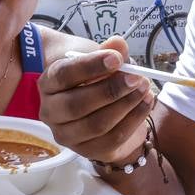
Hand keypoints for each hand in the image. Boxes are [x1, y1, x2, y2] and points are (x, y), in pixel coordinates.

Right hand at [38, 37, 153, 163]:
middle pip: (77, 105)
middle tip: (136, 77)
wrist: (100, 103)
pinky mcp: (86, 150)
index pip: (63, 75)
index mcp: (48, 83)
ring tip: (145, 88)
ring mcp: (66, 134)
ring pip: (97, 125)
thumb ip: (109, 51)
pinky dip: (133, 120)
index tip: (117, 59)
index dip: (90, 66)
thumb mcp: (100, 59)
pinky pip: (112, 139)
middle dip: (111, 90)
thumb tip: (119, 44)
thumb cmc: (94, 75)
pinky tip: (146, 103)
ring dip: (126, 105)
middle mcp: (50, 111)